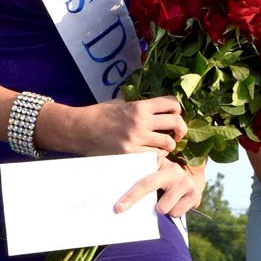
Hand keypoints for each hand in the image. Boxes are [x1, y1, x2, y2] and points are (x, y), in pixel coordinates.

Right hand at [69, 95, 185, 155]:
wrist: (79, 129)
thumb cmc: (98, 115)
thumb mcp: (119, 103)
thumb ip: (138, 104)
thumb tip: (155, 105)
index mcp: (139, 106)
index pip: (171, 103)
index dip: (177, 109)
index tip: (174, 115)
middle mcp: (140, 122)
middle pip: (176, 123)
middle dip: (180, 129)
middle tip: (177, 134)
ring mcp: (136, 140)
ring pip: (168, 143)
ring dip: (168, 145)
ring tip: (162, 146)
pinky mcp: (130, 155)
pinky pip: (154, 157)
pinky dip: (156, 156)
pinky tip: (151, 154)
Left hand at [115, 158, 204, 216]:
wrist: (190, 181)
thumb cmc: (163, 182)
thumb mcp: (153, 176)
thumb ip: (141, 182)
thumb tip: (121, 204)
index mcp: (161, 163)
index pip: (143, 181)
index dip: (130, 195)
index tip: (118, 208)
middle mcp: (174, 170)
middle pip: (150, 188)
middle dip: (133, 199)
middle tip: (119, 209)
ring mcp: (186, 182)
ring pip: (164, 208)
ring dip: (161, 209)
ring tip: (165, 201)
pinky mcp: (195, 194)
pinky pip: (176, 213)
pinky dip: (174, 212)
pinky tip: (177, 203)